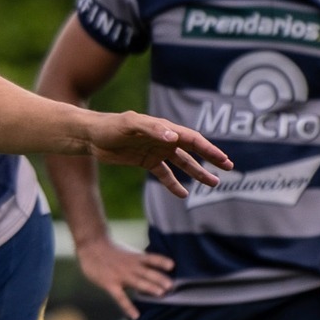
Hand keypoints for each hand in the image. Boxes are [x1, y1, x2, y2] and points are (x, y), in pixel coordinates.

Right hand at [76, 234, 173, 319]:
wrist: (91, 246)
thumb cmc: (108, 249)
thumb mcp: (126, 252)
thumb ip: (137, 260)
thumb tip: (149, 267)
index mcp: (134, 257)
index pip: (151, 258)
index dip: (161, 261)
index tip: (172, 265)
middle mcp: (130, 266)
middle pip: (147, 272)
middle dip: (160, 279)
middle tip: (171, 286)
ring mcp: (120, 276)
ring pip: (137, 282)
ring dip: (150, 287)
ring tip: (161, 294)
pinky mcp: (110, 285)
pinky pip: (121, 298)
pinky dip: (128, 307)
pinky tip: (135, 315)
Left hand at [87, 112, 231, 197]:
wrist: (91, 136)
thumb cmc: (111, 127)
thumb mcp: (130, 125)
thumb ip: (153, 130)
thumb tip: (174, 137)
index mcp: (165, 128)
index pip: (193, 140)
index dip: (209, 150)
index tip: (224, 161)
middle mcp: (164, 139)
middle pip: (192, 151)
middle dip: (210, 160)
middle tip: (228, 170)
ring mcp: (156, 150)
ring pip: (182, 164)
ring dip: (196, 173)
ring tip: (212, 184)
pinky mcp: (146, 161)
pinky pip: (164, 174)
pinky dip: (173, 184)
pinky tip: (183, 194)